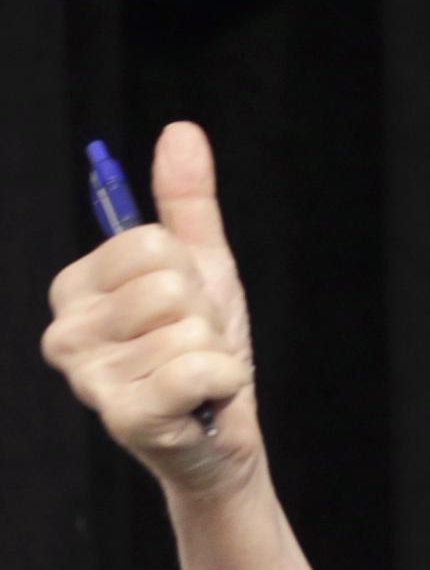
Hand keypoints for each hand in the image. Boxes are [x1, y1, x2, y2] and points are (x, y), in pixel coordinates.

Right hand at [42, 122, 261, 504]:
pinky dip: (223, 383)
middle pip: (169, 284)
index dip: (190, 276)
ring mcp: (89, 378)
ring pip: (188, 329)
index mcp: (75, 289)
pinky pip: (198, 369)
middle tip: (194, 349)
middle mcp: (66, 331)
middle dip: (204, 318)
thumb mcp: (202, 271)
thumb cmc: (203, 354)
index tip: (184, 311)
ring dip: (214, 354)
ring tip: (196, 379)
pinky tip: (203, 402)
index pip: (149, 243)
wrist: (222, 437)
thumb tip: (182, 132)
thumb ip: (186, 204)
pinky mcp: (125, 417)